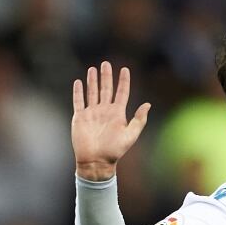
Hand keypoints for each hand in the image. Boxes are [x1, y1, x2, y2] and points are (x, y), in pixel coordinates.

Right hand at [72, 61, 150, 180]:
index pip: (121, 93)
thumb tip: (148, 104)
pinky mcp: (80, 117)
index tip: (125, 69)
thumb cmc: (114, 150)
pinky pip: (78, 101)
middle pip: (106, 89)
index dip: (123, 81)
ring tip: (93, 69)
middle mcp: (105, 111)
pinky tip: (78, 82)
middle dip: (106, 76)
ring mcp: (92, 113)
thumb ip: (139, 120)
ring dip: (93, 81)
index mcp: (117, 114)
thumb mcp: (131, 135)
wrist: (96, 161)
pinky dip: (78, 92)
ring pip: (92, 92)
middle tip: (106, 63)